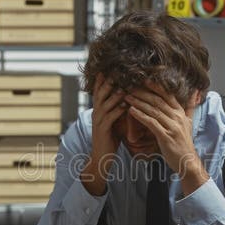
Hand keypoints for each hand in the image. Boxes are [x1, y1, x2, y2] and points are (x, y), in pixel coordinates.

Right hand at [83, 75, 126, 195]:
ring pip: (105, 103)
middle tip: (117, 70)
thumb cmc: (111, 139)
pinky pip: (110, 118)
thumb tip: (128, 98)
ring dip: (114, 94)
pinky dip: (117, 110)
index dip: (105, 78)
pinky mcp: (103, 131)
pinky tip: (126, 105)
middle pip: (100, 93)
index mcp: (99, 109)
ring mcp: (98, 121)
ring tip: (123, 85)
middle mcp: (96, 113)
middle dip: (108, 81)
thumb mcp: (114, 121)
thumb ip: (117, 109)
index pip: (101, 90)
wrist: (101, 158)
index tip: (112, 67)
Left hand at [125, 82, 208, 195]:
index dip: (156, 86)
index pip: (168, 95)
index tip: (143, 79)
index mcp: (181, 113)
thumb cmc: (185, 143)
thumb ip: (190, 107)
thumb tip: (195, 92)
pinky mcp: (166, 136)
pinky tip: (131, 111)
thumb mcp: (189, 122)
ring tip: (127, 97)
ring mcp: (172, 127)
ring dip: (139, 102)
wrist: (187, 161)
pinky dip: (140, 116)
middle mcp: (177, 117)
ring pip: (154, 110)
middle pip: (158, 100)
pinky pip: (151, 123)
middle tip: (130, 87)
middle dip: (143, 92)